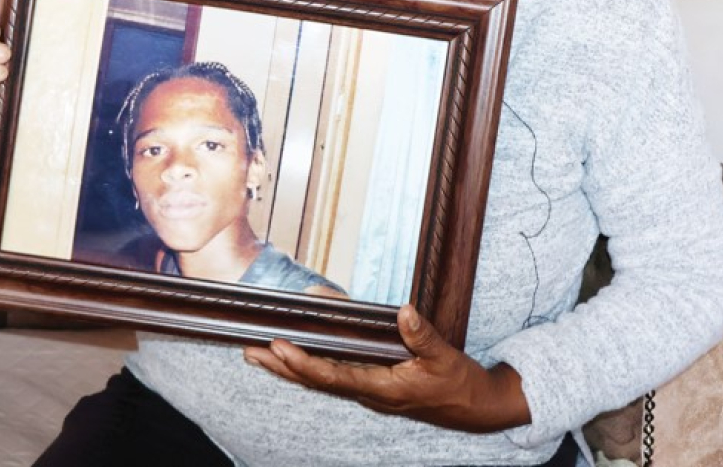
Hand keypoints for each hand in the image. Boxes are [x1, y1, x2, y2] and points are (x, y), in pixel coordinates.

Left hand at [242, 305, 529, 432]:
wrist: (473, 409)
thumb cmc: (458, 384)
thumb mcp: (444, 357)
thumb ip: (422, 336)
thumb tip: (404, 312)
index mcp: (382, 389)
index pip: (333, 377)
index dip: (304, 364)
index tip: (279, 347)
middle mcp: (368, 394)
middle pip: (315, 382)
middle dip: (281, 368)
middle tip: (249, 351)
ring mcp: (368, 392)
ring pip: (320, 381)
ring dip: (288, 369)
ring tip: (258, 354)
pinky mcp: (371, 387)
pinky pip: (332, 378)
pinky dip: (309, 367)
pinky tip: (295, 358)